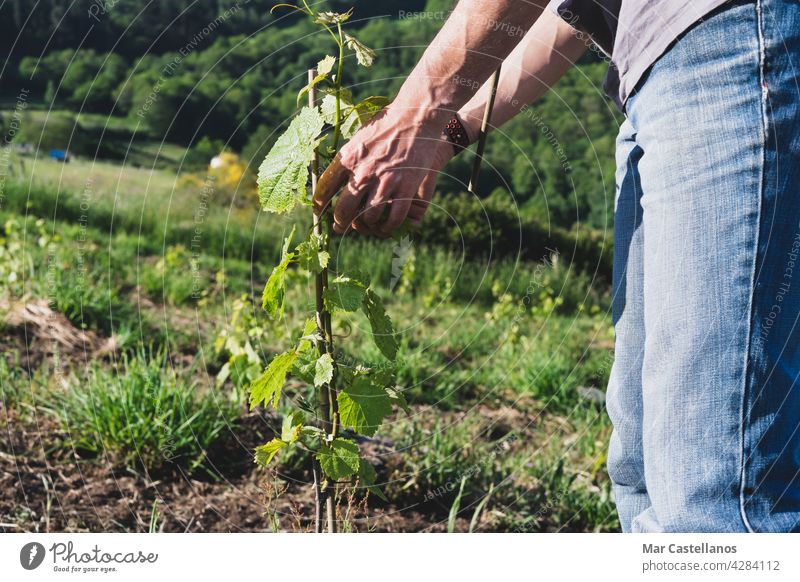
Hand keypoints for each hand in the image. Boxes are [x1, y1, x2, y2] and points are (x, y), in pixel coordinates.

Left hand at [313, 106, 450, 236]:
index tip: (318, 213)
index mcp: (348, 158)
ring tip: (367, 224)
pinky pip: (394, 218)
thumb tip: (334, 177)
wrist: (416, 116)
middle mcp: (363, 172)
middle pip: (344, 210)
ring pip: (368, 218)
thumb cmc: (386, 124)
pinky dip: (389, 227)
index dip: (318, 205)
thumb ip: (347, 159)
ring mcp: (385, 182)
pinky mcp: (405, 188)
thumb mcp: (358, 138)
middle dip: (340, 222)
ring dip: (366, 225)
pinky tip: (386, 226)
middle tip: (340, 226)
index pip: (324, 189)